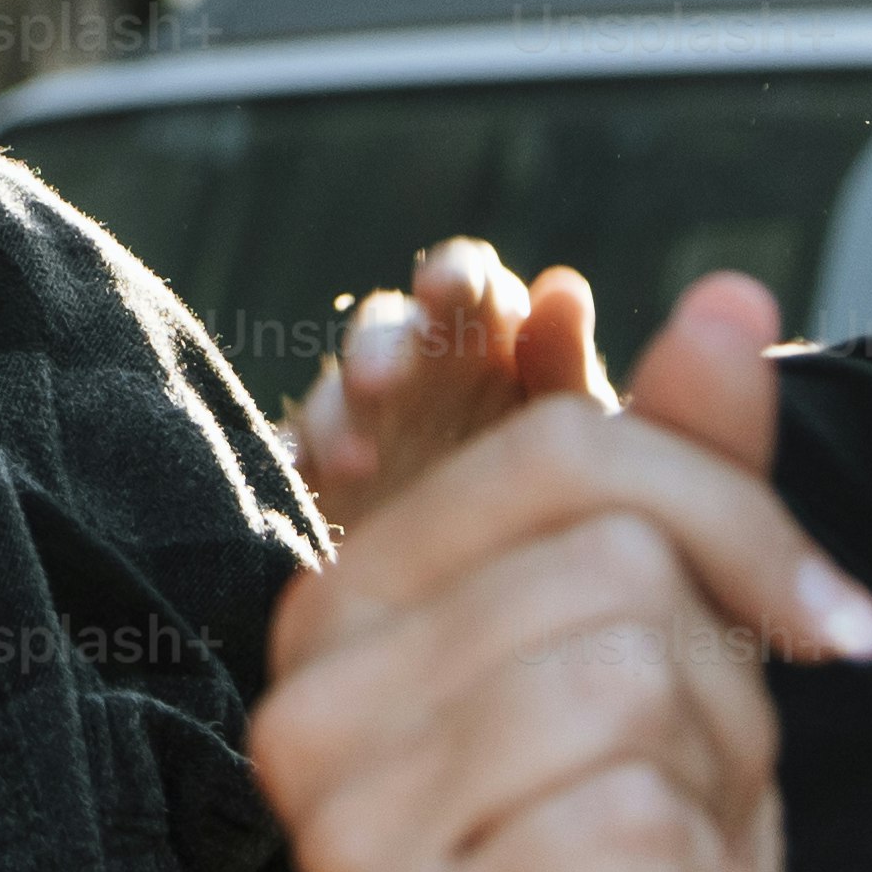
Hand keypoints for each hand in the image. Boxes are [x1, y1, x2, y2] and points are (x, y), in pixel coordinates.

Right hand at [246, 273, 871, 871]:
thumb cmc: (640, 864)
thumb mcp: (677, 653)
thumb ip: (686, 473)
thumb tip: (737, 291)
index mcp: (343, 601)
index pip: (565, 452)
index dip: (739, 522)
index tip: (838, 620)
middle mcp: (304, 698)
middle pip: (612, 564)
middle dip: (725, 691)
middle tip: (688, 794)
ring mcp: (340, 825)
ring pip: (631, 679)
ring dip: (717, 790)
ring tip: (666, 861)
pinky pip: (634, 823)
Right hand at [294, 236, 607, 530]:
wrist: (517, 597)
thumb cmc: (562, 490)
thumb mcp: (578, 437)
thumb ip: (568, 365)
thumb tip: (562, 285)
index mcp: (486, 338)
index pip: (466, 281)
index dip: (452, 274)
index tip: (444, 289)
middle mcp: (417, 365)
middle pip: (386, 327)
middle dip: (377, 348)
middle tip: (377, 383)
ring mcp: (364, 416)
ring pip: (335, 391)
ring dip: (338, 415)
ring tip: (355, 464)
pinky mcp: (324, 471)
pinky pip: (294, 450)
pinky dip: (292, 456)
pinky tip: (299, 472)